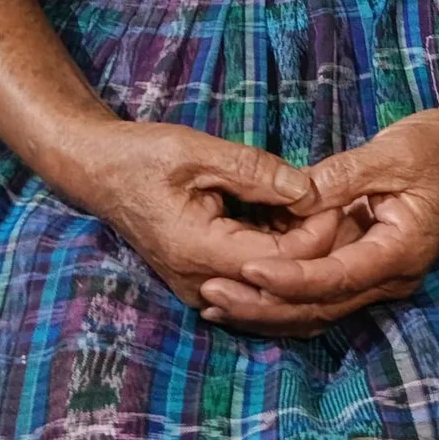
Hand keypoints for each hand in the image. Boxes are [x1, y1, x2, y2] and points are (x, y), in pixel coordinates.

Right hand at [53, 120, 323, 312]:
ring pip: (270, 286)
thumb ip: (254, 171)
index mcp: (198, 251)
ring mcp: (200, 288)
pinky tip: (290, 221)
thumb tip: (308, 189)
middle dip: (315, 247)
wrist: (98, 171)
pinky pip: (253, 279)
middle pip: (280, 282)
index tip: (336, 200)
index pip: (280, 264)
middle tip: (340, 207)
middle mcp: (200, 282)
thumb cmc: (142, 156)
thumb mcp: (197, 151)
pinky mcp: (203, 280)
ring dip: (299, 253)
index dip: (316, 235)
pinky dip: (278, 255)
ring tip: (321, 211)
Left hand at [199, 107, 438, 335]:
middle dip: (264, 305)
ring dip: (266, 309)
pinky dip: (282, 297)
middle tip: (212, 294)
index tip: (247, 268)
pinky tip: (243, 295)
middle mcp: (391, 276)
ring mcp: (379, 277)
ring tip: (214, 303)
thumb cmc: (436, 146)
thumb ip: (343, 176)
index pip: (336, 277)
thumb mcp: (391, 152)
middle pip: (320, 307)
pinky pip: (320, 293)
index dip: (290, 277)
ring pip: (316, 309)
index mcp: (402, 251)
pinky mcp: (365, 268)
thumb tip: (297, 196)